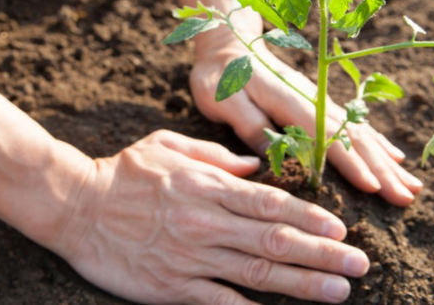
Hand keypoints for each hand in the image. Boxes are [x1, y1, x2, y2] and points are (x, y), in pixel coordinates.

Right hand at [56, 130, 369, 303]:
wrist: (74, 205)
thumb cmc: (122, 172)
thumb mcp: (167, 145)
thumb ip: (215, 156)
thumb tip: (255, 165)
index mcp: (206, 186)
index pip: (270, 203)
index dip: (309, 218)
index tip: (340, 230)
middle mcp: (205, 221)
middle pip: (274, 241)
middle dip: (322, 254)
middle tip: (359, 265)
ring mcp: (189, 256)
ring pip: (256, 273)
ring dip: (302, 284)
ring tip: (339, 292)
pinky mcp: (171, 286)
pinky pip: (219, 301)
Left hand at [190, 41, 422, 206]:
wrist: (228, 44)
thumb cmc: (221, 76)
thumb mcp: (224, 100)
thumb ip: (250, 124)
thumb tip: (276, 157)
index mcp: (290, 101)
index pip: (327, 137)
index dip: (350, 163)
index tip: (373, 188)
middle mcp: (313, 100)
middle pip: (354, 138)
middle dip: (381, 169)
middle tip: (406, 199)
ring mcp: (319, 101)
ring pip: (360, 133)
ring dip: (386, 161)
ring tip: (412, 187)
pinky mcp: (319, 103)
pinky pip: (355, 125)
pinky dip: (377, 143)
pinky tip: (395, 159)